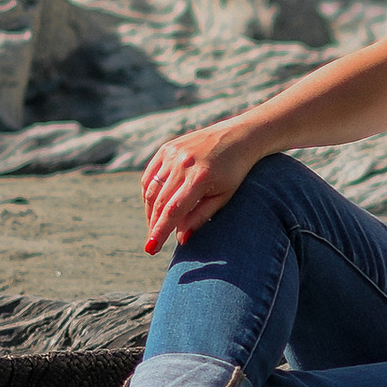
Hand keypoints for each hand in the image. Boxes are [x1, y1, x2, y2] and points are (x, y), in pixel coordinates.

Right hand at [140, 118, 261, 257]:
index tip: (150, 249)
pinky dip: (148, 192)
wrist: (238, 137)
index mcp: (199, 178)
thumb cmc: (234, 172)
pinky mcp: (166, 148)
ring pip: (150, 189)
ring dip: (149, 211)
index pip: (172, 211)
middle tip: (151, 245)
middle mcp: (183, 164)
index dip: (160, 231)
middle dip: (153, 226)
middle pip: (159, 202)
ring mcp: (172, 154)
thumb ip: (200, 217)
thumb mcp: (223, 197)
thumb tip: (180, 239)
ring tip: (155, 227)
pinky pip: (149, 175)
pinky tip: (153, 205)